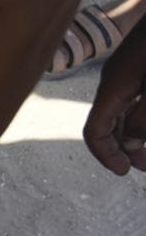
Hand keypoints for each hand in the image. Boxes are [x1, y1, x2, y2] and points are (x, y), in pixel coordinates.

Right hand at [85, 20, 145, 173]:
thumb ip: (143, 119)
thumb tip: (131, 146)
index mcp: (113, 89)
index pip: (95, 131)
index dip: (107, 154)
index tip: (125, 171)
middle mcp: (115, 82)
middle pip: (108, 124)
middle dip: (124, 148)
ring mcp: (127, 72)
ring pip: (123, 111)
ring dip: (135, 132)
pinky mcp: (140, 65)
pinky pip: (133, 98)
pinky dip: (140, 115)